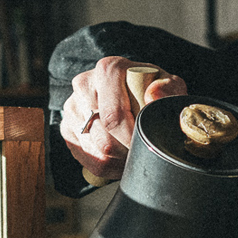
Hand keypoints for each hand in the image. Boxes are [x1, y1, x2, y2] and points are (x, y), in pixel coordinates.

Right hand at [60, 56, 187, 180]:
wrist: (135, 94)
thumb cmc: (153, 92)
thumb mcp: (170, 86)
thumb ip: (168, 89)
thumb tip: (154, 96)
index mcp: (108, 71)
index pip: (114, 116)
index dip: (132, 139)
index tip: (147, 147)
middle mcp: (84, 85)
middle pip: (105, 139)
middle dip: (128, 153)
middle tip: (145, 152)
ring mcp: (72, 108)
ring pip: (98, 153)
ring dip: (121, 161)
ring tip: (134, 151)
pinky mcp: (68, 128)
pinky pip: (89, 160)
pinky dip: (110, 166)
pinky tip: (122, 156)